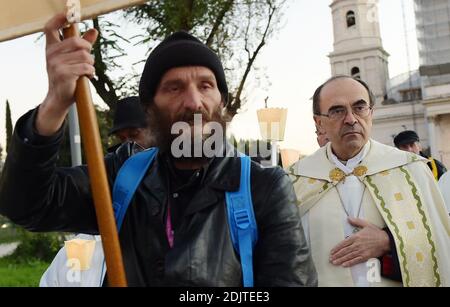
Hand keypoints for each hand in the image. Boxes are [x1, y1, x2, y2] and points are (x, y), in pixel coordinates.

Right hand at [36, 13, 97, 135]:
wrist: (59, 98)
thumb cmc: (67, 77)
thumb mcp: (72, 59)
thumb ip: (83, 45)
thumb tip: (94, 30)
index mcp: (51, 48)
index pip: (50, 27)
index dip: (60, 19)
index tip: (70, 15)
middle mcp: (51, 54)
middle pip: (78, 42)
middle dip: (88, 50)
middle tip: (88, 60)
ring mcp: (56, 63)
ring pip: (85, 56)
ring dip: (90, 64)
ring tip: (85, 71)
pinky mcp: (63, 73)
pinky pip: (86, 67)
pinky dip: (91, 73)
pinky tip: (87, 77)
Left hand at [329, 217, 390, 267]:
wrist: (387, 240)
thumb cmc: (377, 232)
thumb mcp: (366, 224)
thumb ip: (356, 221)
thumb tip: (348, 218)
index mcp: (356, 237)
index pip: (343, 243)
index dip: (337, 248)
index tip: (331, 251)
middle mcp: (357, 244)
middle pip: (344, 250)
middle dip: (337, 255)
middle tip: (330, 259)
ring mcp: (361, 251)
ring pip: (349, 256)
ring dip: (341, 259)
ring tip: (334, 262)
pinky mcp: (366, 256)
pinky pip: (356, 260)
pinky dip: (350, 263)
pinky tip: (344, 265)